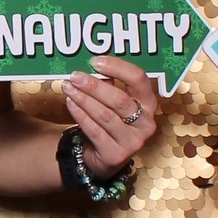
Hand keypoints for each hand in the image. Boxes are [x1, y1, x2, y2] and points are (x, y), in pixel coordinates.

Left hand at [64, 56, 157, 177]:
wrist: (105, 156)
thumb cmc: (110, 120)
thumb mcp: (113, 101)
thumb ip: (108, 83)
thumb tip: (90, 65)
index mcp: (149, 104)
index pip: (139, 79)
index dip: (118, 67)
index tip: (96, 61)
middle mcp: (145, 123)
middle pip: (120, 100)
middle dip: (95, 86)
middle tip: (76, 76)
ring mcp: (132, 141)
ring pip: (105, 116)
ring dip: (83, 99)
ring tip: (68, 87)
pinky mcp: (116, 154)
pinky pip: (94, 131)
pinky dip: (80, 115)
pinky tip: (70, 103)